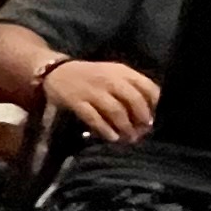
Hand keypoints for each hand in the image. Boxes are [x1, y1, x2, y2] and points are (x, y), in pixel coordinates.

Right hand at [42, 56, 160, 141]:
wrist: (56, 71)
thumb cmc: (91, 76)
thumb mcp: (113, 74)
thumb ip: (131, 87)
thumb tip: (149, 112)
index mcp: (121, 71)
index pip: (147, 86)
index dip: (154, 104)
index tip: (154, 117)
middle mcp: (109, 79)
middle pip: (134, 100)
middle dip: (141, 118)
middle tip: (142, 132)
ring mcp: (92, 90)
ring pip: (116, 110)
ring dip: (125, 127)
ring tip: (128, 138)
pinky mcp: (76, 101)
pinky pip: (94, 118)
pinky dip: (105, 129)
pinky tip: (111, 138)